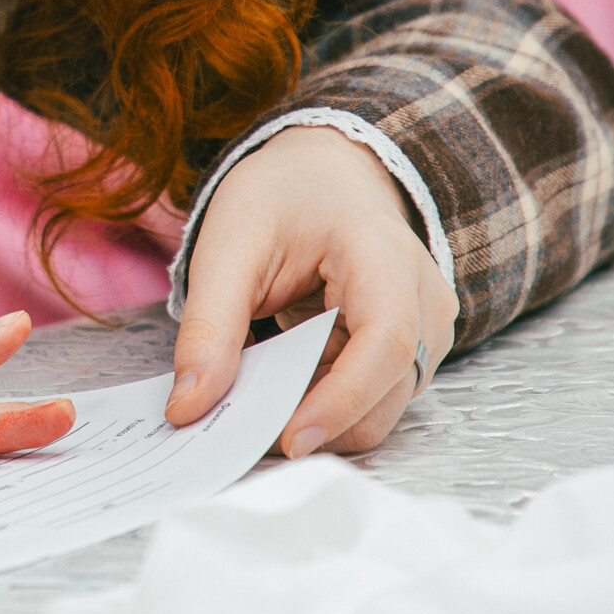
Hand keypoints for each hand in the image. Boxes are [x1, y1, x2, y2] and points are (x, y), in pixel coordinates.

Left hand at [166, 125, 455, 455]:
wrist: (324, 175)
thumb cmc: (282, 197)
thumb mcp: (229, 246)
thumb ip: (207, 327)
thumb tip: (187, 408)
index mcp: (384, 255)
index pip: (385, 340)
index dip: (342, 399)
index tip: (287, 438)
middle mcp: (423, 299)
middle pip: (386, 391)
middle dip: (316, 422)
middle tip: (239, 427)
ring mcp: (425, 330)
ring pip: (380, 408)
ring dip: (317, 418)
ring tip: (254, 397)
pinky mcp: (410, 353)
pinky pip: (372, 401)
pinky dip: (322, 406)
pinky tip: (280, 383)